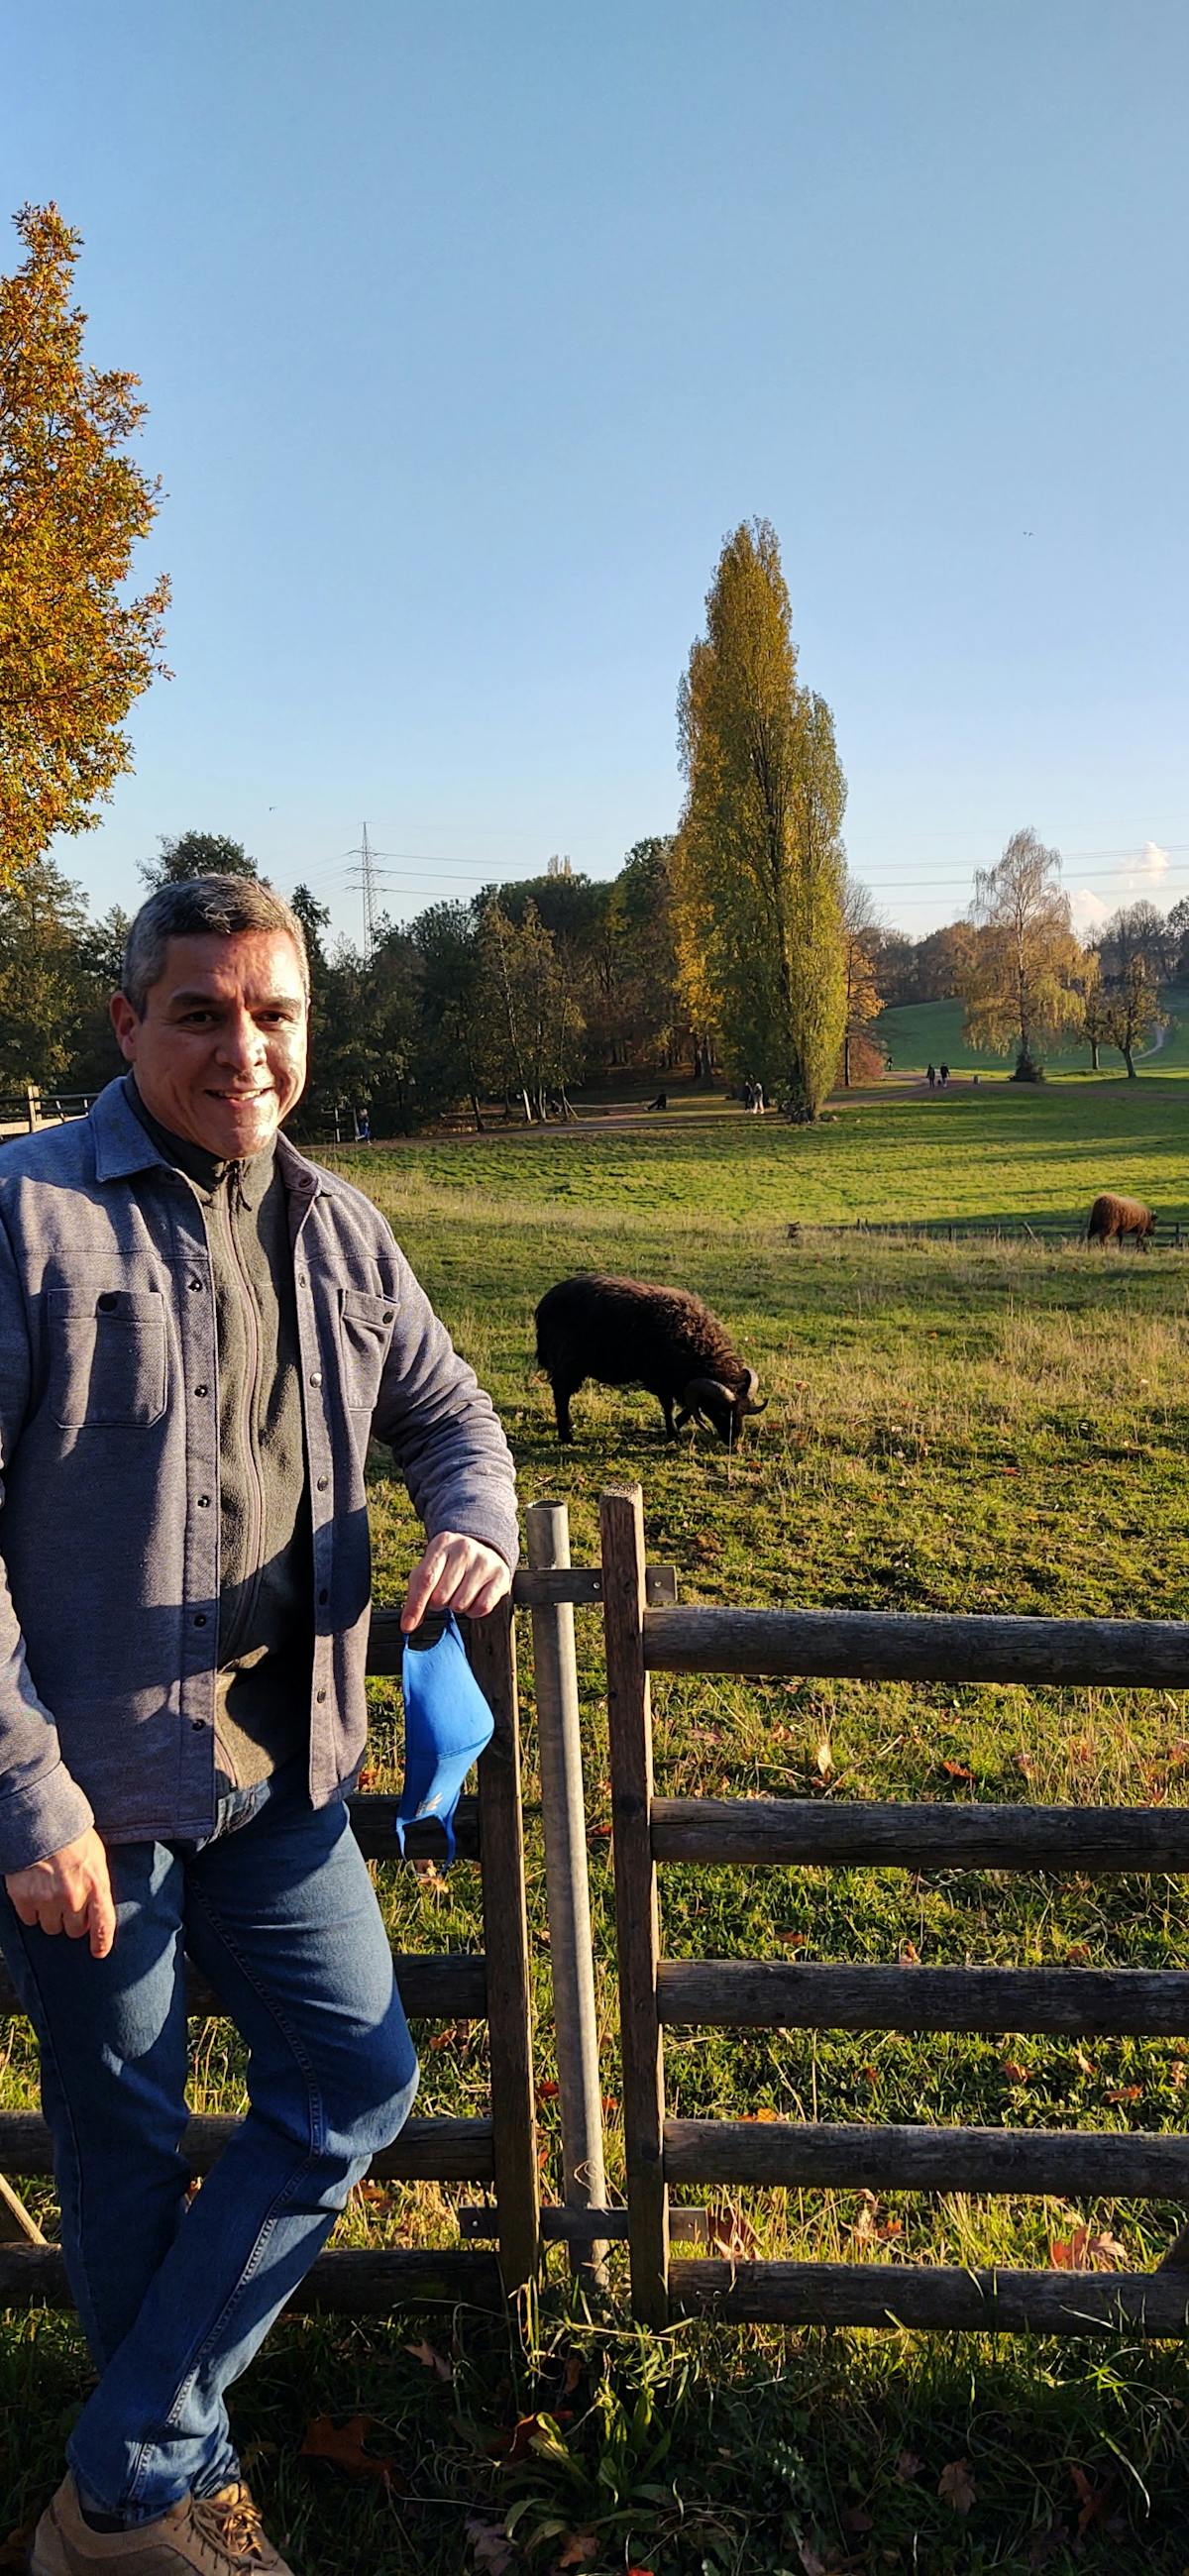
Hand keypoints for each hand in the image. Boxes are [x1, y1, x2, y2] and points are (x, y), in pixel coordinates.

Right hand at [5, 1829, 115, 1958]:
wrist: (42, 1819)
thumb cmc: (73, 1835)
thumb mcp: (97, 1857)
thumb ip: (98, 1884)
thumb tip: (97, 1907)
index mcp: (96, 1884)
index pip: (103, 1923)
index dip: (102, 1942)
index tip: (98, 1953)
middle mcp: (73, 1896)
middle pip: (73, 1930)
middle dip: (71, 1920)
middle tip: (67, 1903)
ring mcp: (47, 1898)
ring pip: (50, 1928)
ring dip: (51, 1917)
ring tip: (50, 1894)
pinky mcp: (23, 1897)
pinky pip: (29, 1920)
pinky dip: (31, 1911)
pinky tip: (34, 1893)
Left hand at [401, 1532, 511, 1632]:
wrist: (483, 1552)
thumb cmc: (449, 1565)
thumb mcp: (429, 1570)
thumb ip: (416, 1595)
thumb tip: (408, 1625)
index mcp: (443, 1544)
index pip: (426, 1579)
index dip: (416, 1605)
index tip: (407, 1626)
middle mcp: (465, 1549)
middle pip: (442, 1596)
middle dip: (439, 1603)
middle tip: (445, 1593)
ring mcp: (485, 1561)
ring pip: (461, 1604)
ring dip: (457, 1606)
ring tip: (460, 1593)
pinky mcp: (501, 1575)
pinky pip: (482, 1608)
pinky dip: (473, 1611)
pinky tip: (472, 1599)